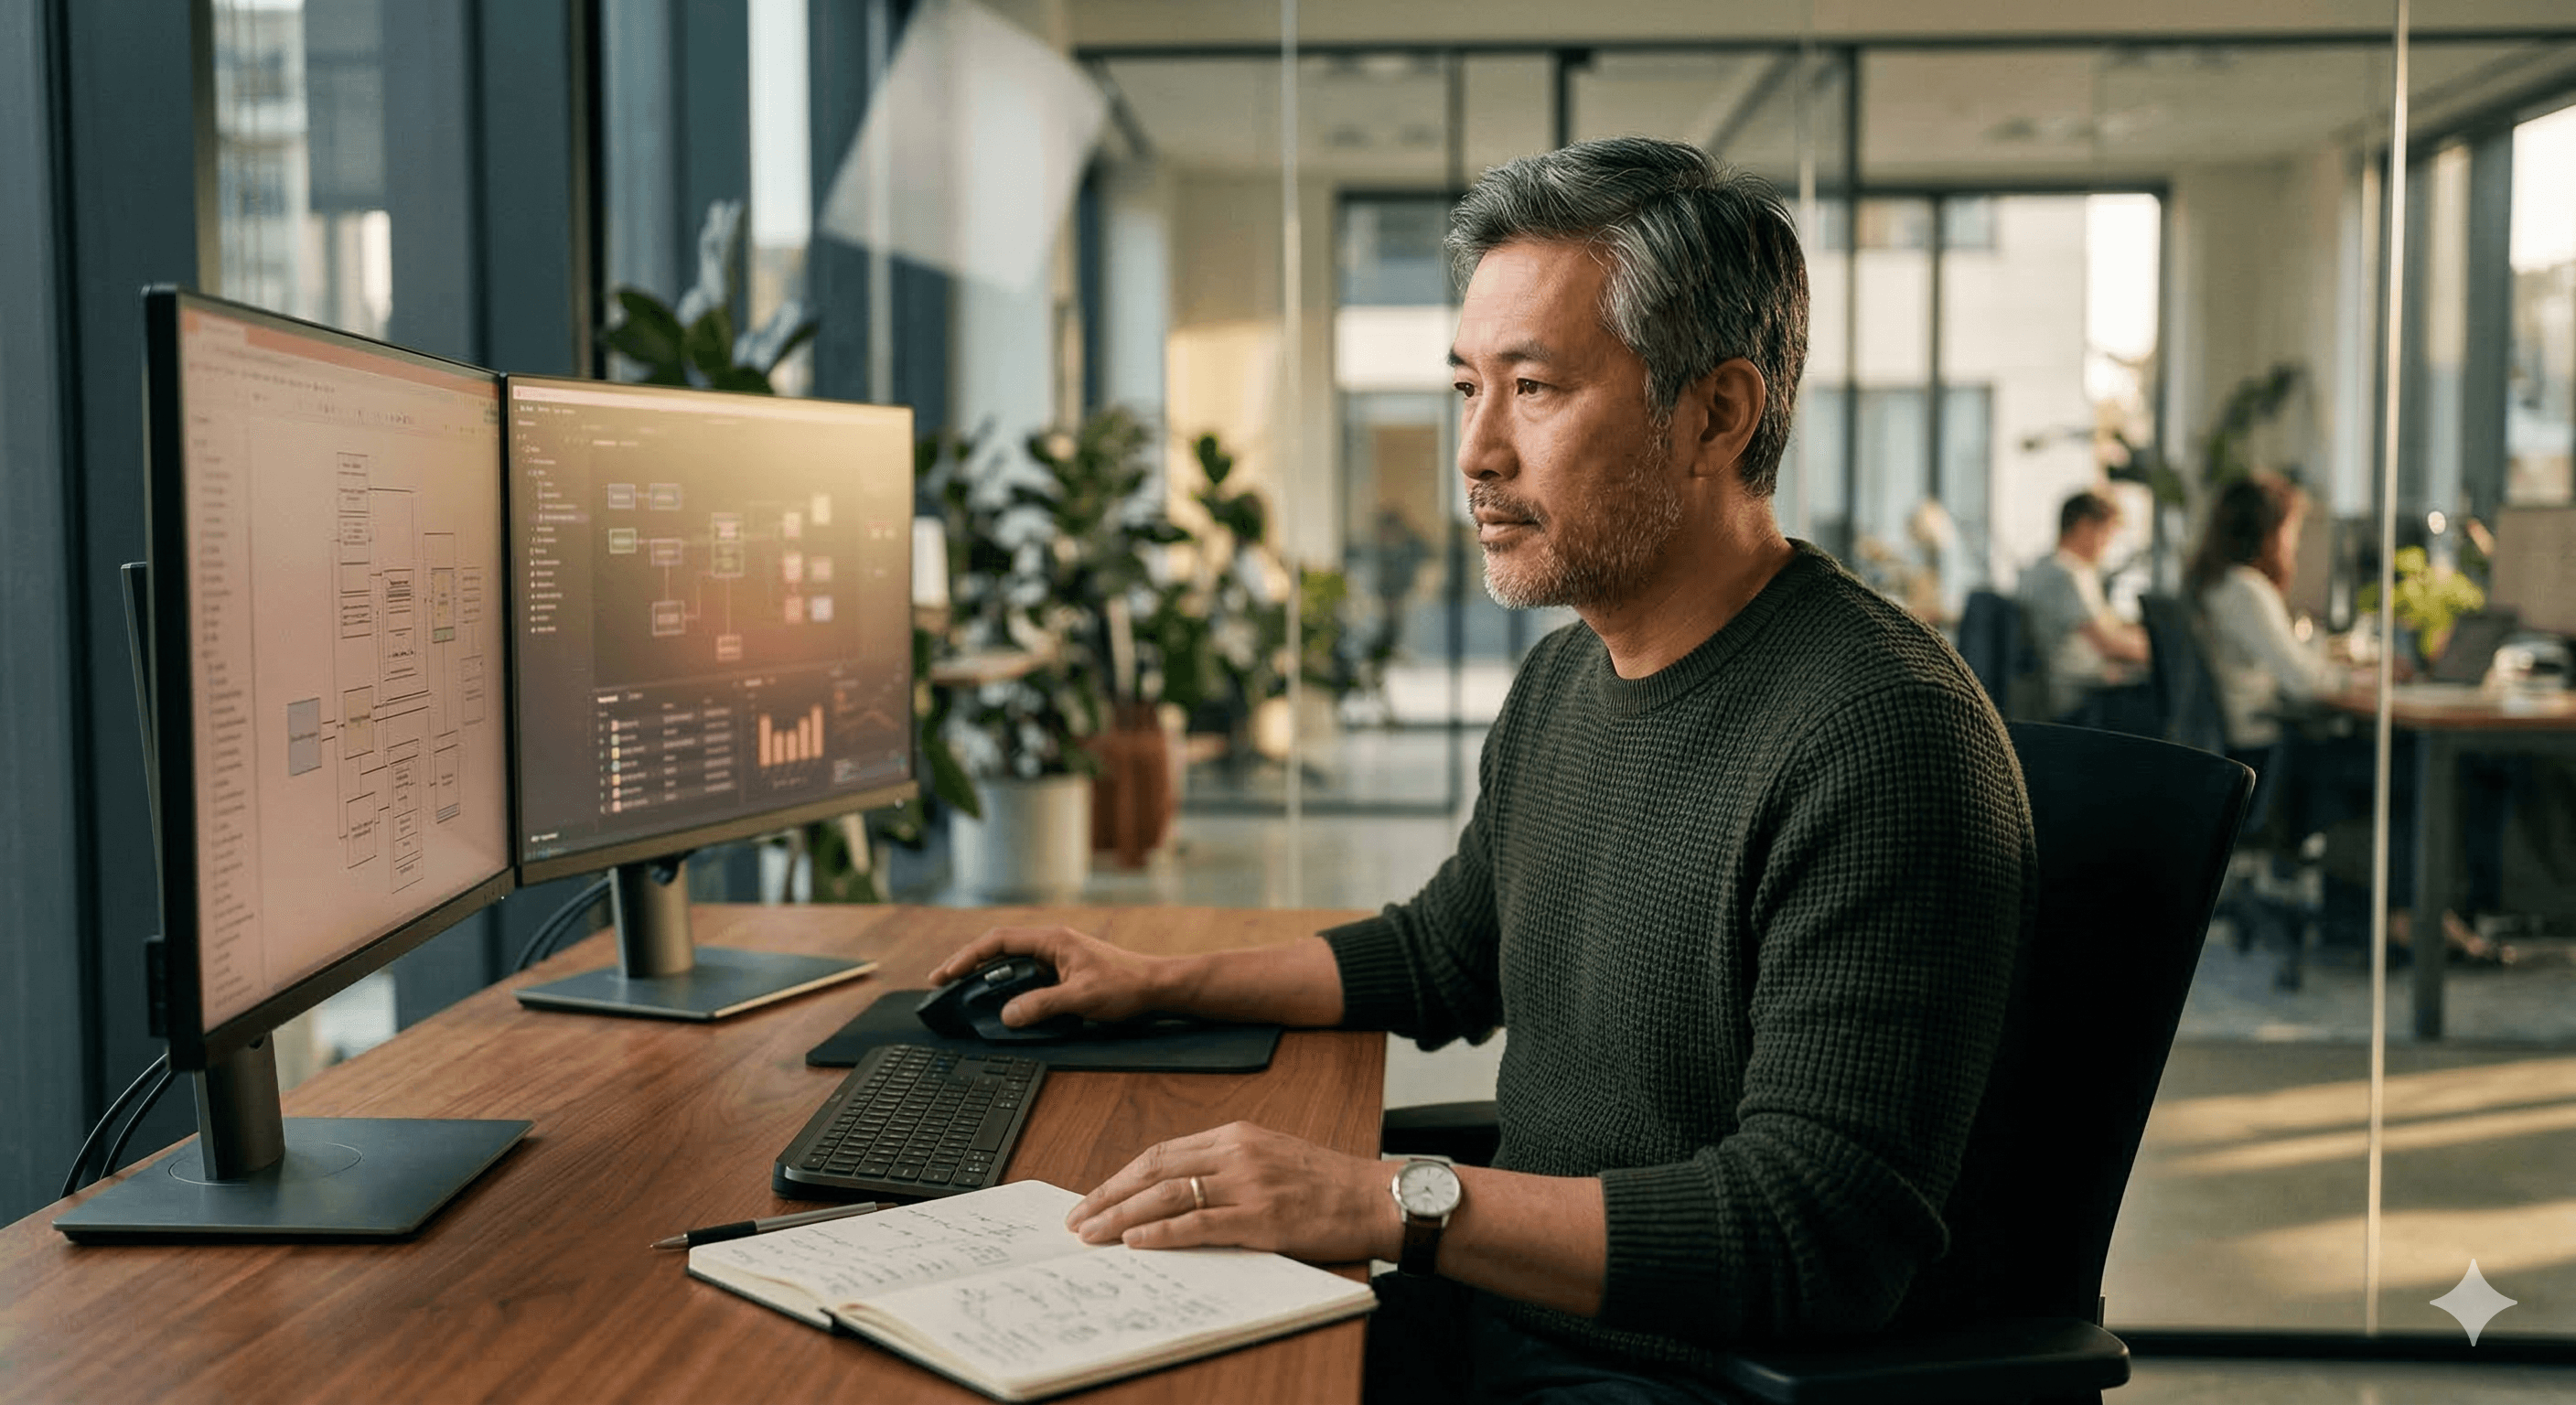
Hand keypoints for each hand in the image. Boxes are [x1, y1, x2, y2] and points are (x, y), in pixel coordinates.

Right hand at [926, 925, 1173, 1029]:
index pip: (998, 942)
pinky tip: (1000, 1003)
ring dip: (988, 978)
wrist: (1157, 988)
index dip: (967, 957)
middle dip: (968, 965)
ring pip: (1012, 966)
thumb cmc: (1127, 985)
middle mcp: (1051, 945)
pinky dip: (1008, 989)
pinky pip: (1026, 979)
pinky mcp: (1063, 975)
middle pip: (999, 951)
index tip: (946, 974)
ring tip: (963, 993)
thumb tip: (1007, 1015)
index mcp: (1052, 940)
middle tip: (943, 983)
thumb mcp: (1081, 997)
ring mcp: (1057, 959)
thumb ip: (1042, 1005)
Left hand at [1066, 1121, 1399, 1263]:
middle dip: (1109, 1195)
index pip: (1162, 1152)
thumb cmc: (1327, 1183)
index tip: (1095, 1195)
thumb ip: (1227, 1166)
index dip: (1122, 1176)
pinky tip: (1136, 1241)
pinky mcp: (1262, 1217)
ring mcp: (1248, 1184)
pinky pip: (1200, 1224)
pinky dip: (1162, 1233)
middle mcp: (1237, 1153)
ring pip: (1168, 1195)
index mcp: (1236, 1135)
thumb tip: (1177, 1190)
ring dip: (1122, 1216)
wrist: (1375, 1197)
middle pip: (1154, 1170)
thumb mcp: (1271, 1156)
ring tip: (1092, 1233)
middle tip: (1078, 1217)